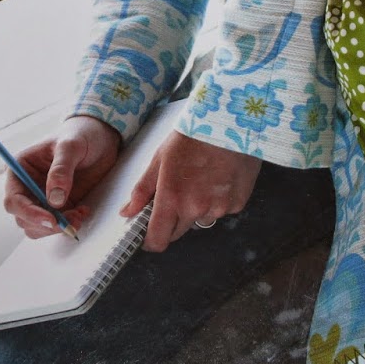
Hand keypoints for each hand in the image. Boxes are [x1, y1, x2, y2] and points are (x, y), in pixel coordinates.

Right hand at [3, 115, 121, 239]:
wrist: (99, 139)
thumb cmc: (80, 135)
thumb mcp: (71, 146)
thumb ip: (61, 170)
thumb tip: (54, 200)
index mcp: (20, 169)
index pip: (13, 199)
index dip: (29, 213)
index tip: (51, 219)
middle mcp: (26, 186)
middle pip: (23, 218)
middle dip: (46, 224)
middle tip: (70, 221)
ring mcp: (41, 198)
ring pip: (38, 226)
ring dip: (58, 227)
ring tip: (79, 214)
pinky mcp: (57, 207)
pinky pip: (56, 225)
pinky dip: (68, 224)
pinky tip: (82, 211)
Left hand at [121, 132, 259, 251]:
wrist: (229, 122)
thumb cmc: (192, 136)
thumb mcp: (160, 159)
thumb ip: (142, 190)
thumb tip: (127, 212)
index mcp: (172, 198)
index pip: (158, 240)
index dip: (152, 241)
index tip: (151, 235)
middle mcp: (195, 209)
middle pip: (179, 232)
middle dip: (174, 219)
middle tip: (178, 193)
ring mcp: (218, 208)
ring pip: (201, 221)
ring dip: (198, 210)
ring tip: (202, 181)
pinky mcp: (237, 203)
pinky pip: (222, 211)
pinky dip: (219, 201)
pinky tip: (219, 179)